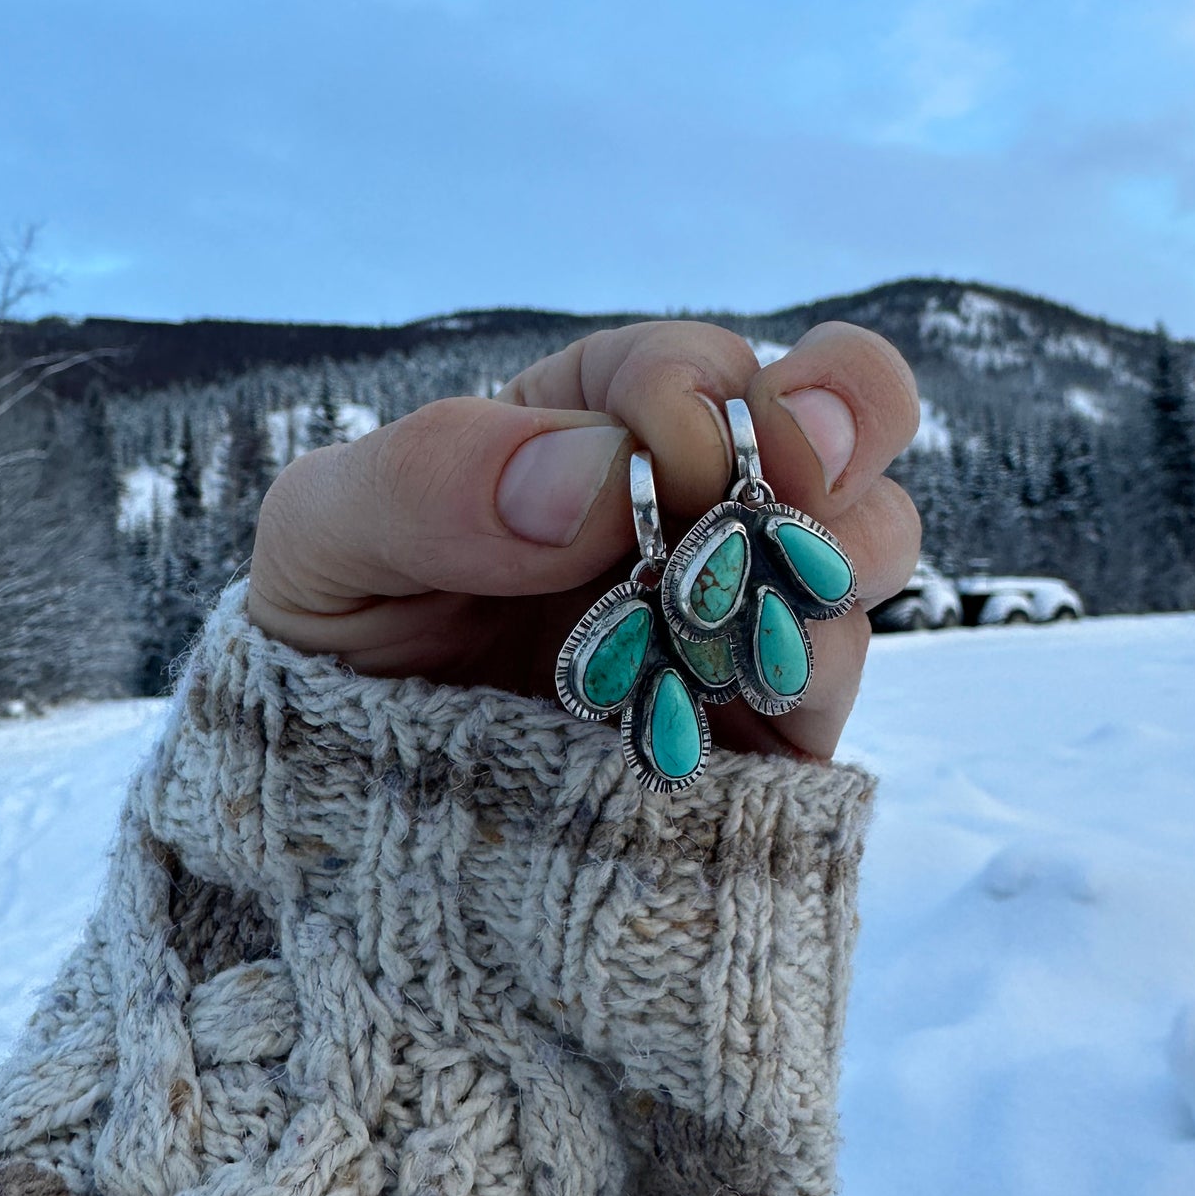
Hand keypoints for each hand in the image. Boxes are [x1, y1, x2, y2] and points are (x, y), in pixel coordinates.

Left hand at [247, 321, 920, 759]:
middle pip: (837, 408)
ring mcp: (741, 613)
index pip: (689, 364)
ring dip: (832, 551)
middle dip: (846, 410)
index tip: (654, 464)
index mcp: (592, 431)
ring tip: (738, 610)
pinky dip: (811, 665)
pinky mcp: (770, 729)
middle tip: (806, 463)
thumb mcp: (326, 542)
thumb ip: (429, 478)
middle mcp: (690, 509)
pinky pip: (837, 673)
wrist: (351, 831)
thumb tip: (596, 471)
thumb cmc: (339, 654)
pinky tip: (740, 689)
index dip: (691, 394)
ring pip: (868, 536)